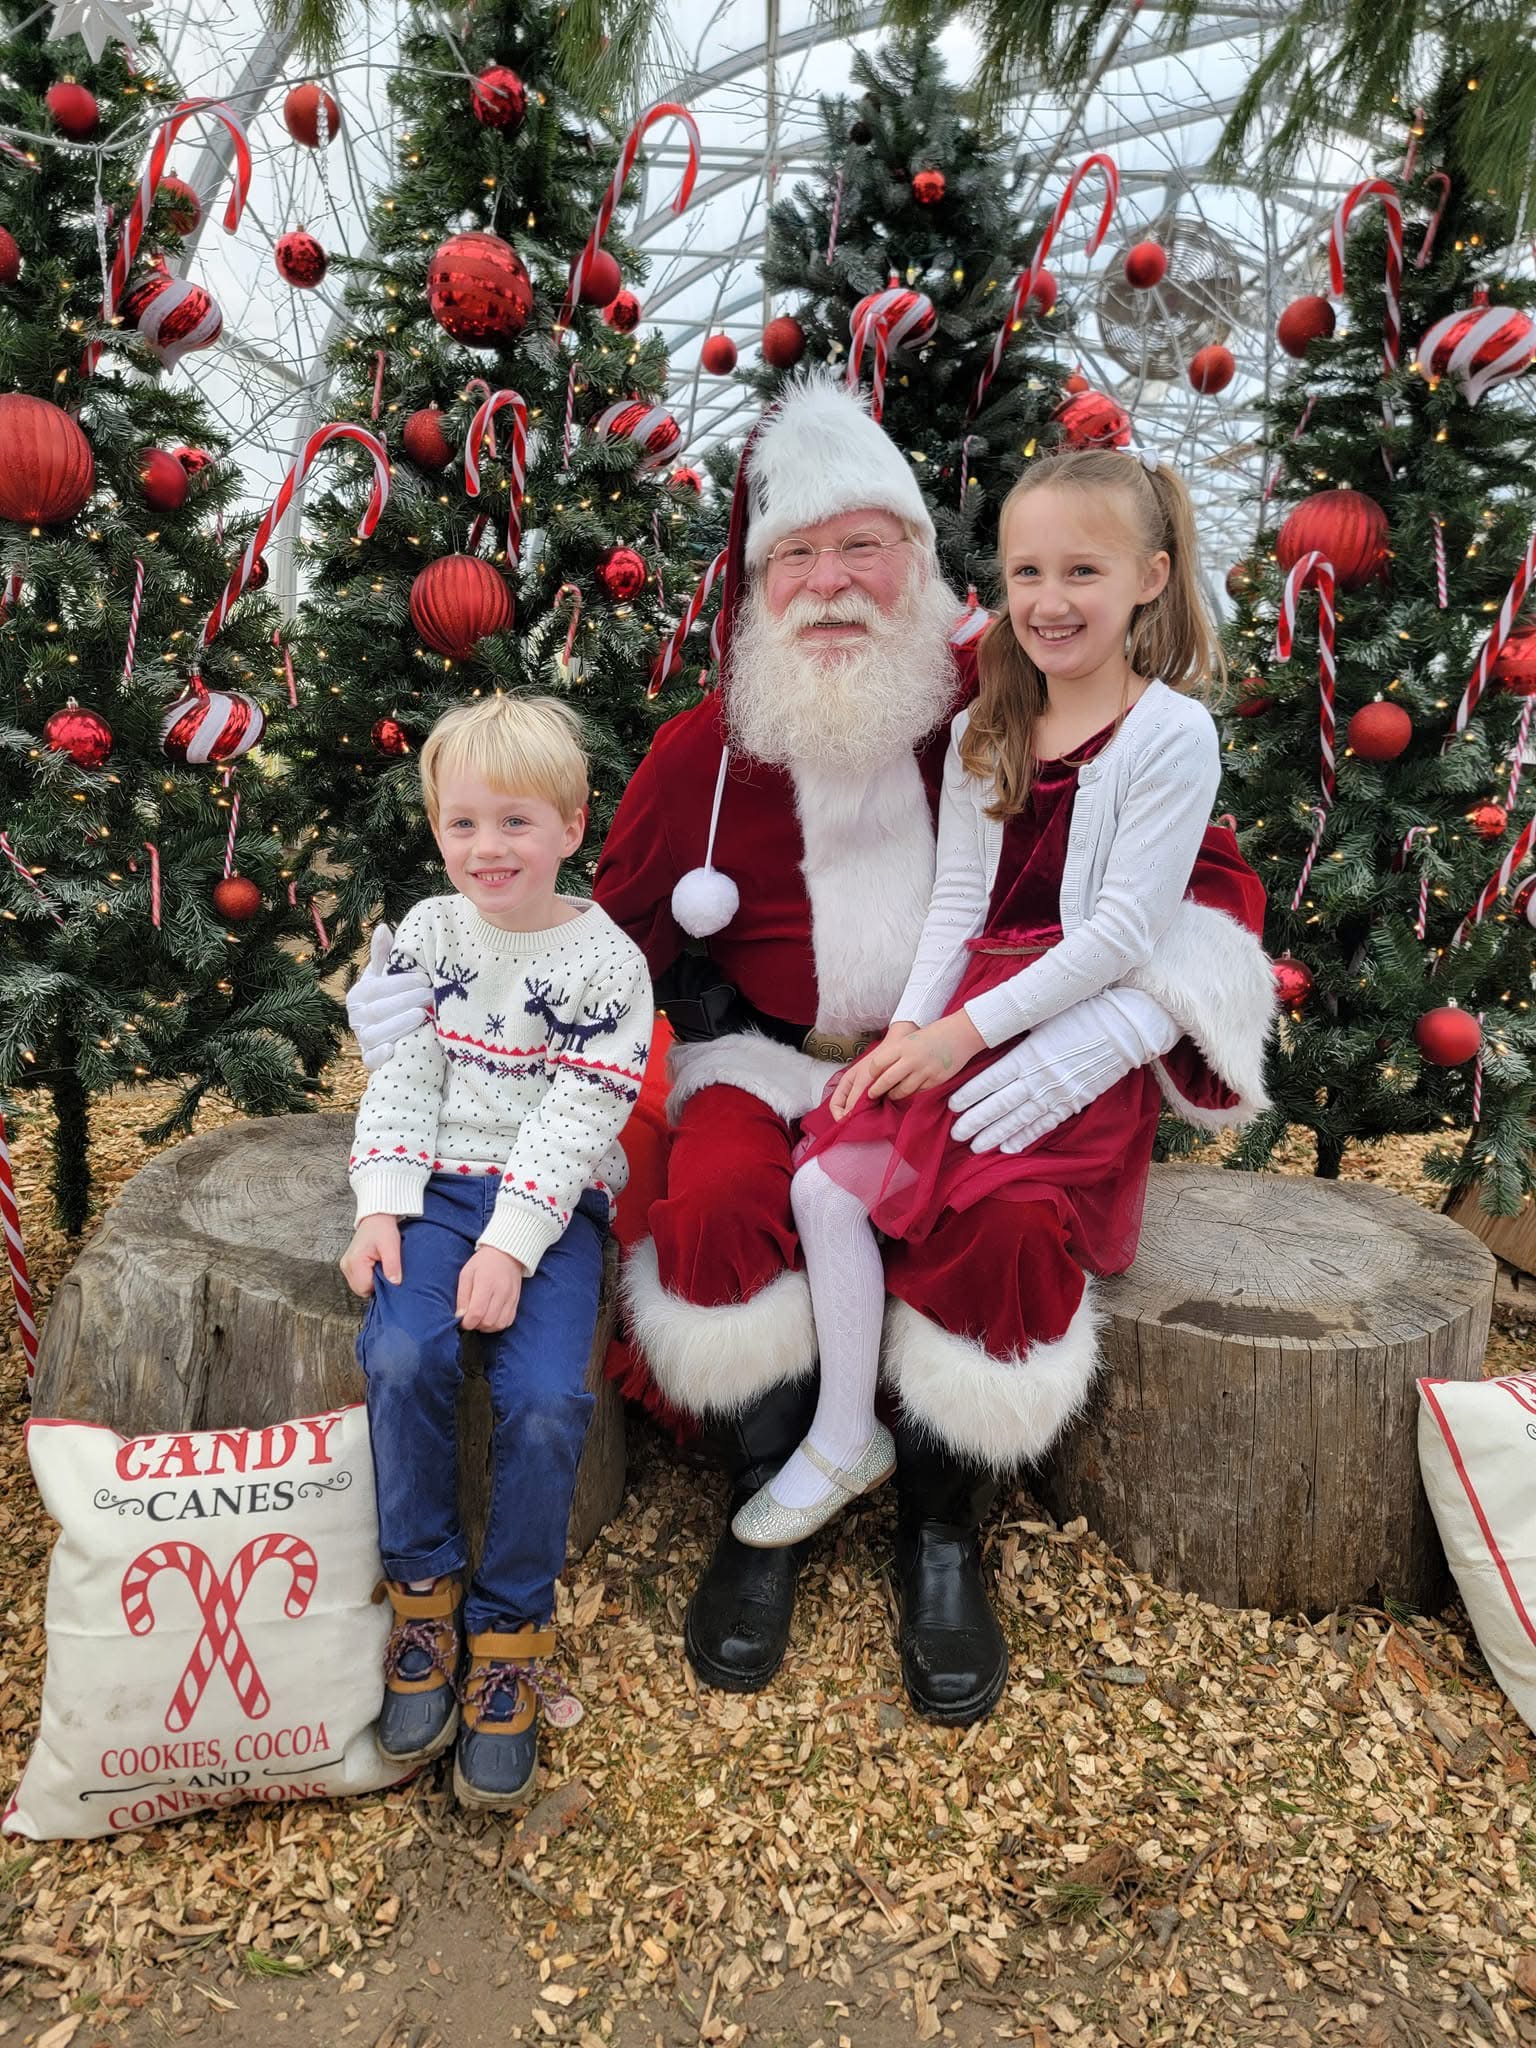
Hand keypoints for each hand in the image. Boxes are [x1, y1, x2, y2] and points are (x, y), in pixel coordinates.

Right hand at [340, 1214, 401, 1297]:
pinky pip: (359, 1279)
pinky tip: (375, 1266)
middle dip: (375, 1284)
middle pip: (361, 1289)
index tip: (388, 1274)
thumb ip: (392, 1266)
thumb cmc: (383, 1229)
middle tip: (385, 1269)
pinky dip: (368, 1276)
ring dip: (371, 1280)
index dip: (379, 1285)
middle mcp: (346, 1265)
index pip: (365, 1288)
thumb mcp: (391, 1246)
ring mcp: (346, 1265)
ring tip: (380, 1265)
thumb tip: (395, 1283)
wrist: (376, 1217)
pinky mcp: (349, 1264)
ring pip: (360, 1286)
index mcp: (354, 1261)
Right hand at [347, 924, 432, 1071]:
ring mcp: (363, 1040)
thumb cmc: (393, 998)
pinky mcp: (370, 1060)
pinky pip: (371, 1060)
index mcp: (358, 995)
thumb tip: (382, 927)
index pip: (376, 987)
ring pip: (376, 1034)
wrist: (396, 1032)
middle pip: (378, 1010)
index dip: (400, 983)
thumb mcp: (386, 976)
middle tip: (431, 996)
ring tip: (423, 1015)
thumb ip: (384, 955)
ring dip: (399, 1024)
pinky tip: (396, 1048)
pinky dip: (381, 1055)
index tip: (424, 979)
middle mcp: (356, 1018)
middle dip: (406, 1001)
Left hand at [457, 1245, 523, 1332]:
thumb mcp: (466, 1274)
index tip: (462, 1321)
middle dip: (476, 1325)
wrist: (506, 1254)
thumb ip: (462, 1296)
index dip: (467, 1322)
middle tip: (470, 1319)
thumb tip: (460, 1316)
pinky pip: (508, 1321)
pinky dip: (497, 1324)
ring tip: (480, 1319)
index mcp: (486, 1283)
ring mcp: (511, 1298)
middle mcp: (501, 1292)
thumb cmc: (483, 1263)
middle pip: (488, 1321)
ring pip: (499, 1324)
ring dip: (487, 1327)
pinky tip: (490, 1317)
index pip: (477, 1312)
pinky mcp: (516, 1302)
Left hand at [832, 1014, 984, 1115]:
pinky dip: (911, 1094)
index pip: (878, 1064)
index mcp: (903, 1046)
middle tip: (872, 1095)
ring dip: (894, 1095)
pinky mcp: (936, 1080)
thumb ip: (897, 1053)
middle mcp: (912, 1059)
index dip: (872, 1074)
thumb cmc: (934, 1034)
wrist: (961, 1034)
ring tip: (890, 1095)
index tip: (870, 1078)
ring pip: (902, 1090)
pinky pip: (918, 1092)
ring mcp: (924, 1071)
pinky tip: (909, 1092)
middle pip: (886, 1081)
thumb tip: (880, 1069)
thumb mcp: (910, 1038)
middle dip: (876, 1090)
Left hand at [948, 988, 1180, 1153]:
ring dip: (996, 1135)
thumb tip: (989, 1035)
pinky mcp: (1074, 1102)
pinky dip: (1026, 1138)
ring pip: (1020, 1120)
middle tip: (956, 1135)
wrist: (1126, 1027)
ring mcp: (1058, 1094)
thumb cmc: (1082, 1013)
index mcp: (1028, 1054)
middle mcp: (1040, 1078)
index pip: (991, 1080)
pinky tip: (1009, 1149)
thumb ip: (1017, 1032)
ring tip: (976, 1146)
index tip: (952, 1106)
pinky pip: (1045, 1125)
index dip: (970, 1095)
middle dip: (976, 1121)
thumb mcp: (1044, 1017)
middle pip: (1000, 1105)